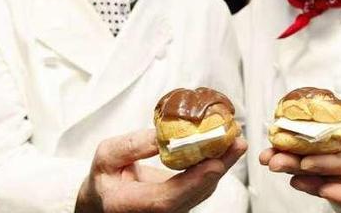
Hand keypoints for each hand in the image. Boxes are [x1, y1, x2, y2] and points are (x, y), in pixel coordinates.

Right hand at [76, 129, 246, 212]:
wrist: (104, 201)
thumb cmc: (104, 179)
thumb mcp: (105, 156)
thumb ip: (132, 146)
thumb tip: (163, 134)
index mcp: (130, 206)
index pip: (167, 199)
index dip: (194, 181)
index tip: (214, 163)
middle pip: (194, 194)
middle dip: (219, 167)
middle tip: (236, 142)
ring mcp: (171, 212)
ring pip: (202, 191)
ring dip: (222, 165)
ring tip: (235, 140)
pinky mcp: (181, 204)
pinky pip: (201, 187)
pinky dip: (214, 167)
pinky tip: (225, 148)